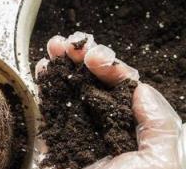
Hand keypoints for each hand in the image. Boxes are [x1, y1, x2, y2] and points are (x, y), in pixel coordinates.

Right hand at [37, 32, 184, 168]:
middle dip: (83, 55)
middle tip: (72, 46)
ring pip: (70, 84)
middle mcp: (105, 122)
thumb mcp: (162, 162)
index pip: (124, 84)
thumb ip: (160, 123)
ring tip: (55, 47)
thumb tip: (141, 88)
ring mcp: (77, 126)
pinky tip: (42, 66)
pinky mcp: (53, 135)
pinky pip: (49, 103)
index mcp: (134, 127)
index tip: (98, 60)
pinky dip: (44, 82)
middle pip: (95, 78)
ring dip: (62, 61)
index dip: (111, 65)